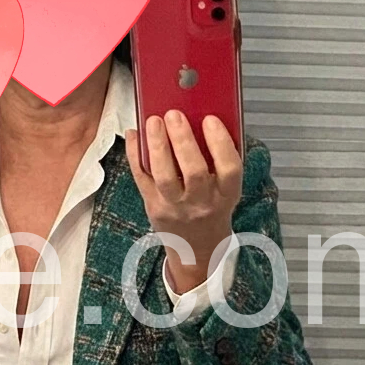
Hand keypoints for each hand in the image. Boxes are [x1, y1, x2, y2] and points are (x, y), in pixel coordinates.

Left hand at [125, 112, 242, 292]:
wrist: (196, 248)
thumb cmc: (212, 209)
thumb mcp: (225, 189)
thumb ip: (217, 159)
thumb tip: (199, 117)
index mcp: (226, 195)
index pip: (229, 169)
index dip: (220, 143)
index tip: (210, 119)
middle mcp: (201, 203)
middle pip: (194, 172)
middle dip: (183, 140)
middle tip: (174, 115)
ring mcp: (175, 207)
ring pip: (165, 176)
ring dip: (158, 146)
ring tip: (154, 121)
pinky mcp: (153, 206)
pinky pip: (142, 178)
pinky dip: (135, 155)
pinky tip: (135, 135)